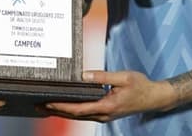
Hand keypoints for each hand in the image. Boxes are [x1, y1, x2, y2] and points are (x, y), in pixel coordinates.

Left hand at [45, 70, 174, 122]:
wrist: (154, 98)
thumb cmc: (140, 85)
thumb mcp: (123, 77)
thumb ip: (102, 76)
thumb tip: (83, 75)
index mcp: (107, 106)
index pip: (79, 108)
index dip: (61, 106)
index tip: (48, 102)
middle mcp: (103, 114)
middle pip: (75, 115)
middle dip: (56, 110)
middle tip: (37, 104)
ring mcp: (104, 115)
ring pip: (79, 116)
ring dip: (62, 111)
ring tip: (45, 105)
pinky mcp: (105, 112)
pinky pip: (85, 113)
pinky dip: (72, 110)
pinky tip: (64, 105)